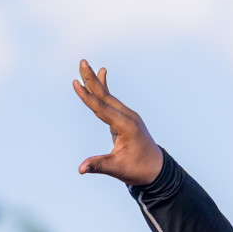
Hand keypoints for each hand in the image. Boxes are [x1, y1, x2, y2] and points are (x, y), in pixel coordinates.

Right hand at [72, 59, 164, 185]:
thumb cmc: (138, 169)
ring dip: (95, 80)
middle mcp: (128, 117)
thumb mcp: (118, 169)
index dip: (88, 97)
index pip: (102, 109)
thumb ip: (99, 165)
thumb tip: (81, 169)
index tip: (76, 84)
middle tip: (82, 62)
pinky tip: (101, 74)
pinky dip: (104, 88)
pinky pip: (111, 101)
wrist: (155, 169)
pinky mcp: (125, 118)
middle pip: (106, 95)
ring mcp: (127, 115)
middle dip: (92, 79)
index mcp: (127, 126)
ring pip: (108, 95)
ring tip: (85, 65)